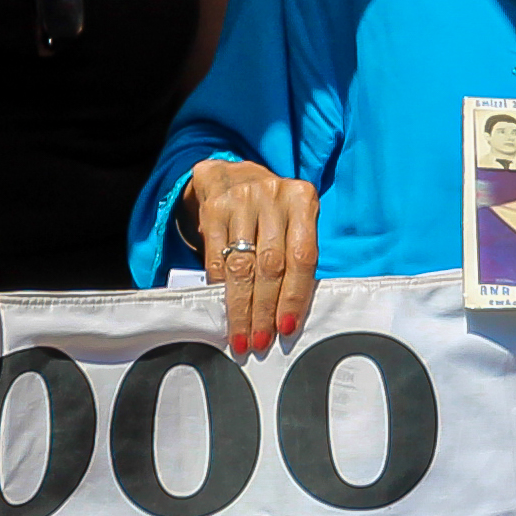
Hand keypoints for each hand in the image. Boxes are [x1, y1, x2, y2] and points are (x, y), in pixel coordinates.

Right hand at [183, 156, 317, 355]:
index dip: (294, 296)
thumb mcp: (292, 220)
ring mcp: (241, 200)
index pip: (302, 256)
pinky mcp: (213, 209)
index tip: (286, 328)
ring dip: (242, 307)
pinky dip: (220, 289)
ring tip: (242, 336)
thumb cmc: (270, 211)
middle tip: (261, 341)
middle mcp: (273, 196)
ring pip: (243, 266)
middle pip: (271, 265)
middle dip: (265, 309)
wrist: (231, 175)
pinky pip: (216, 259)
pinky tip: (224, 309)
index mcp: (302, 200)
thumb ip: (295, 257)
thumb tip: (290, 314)